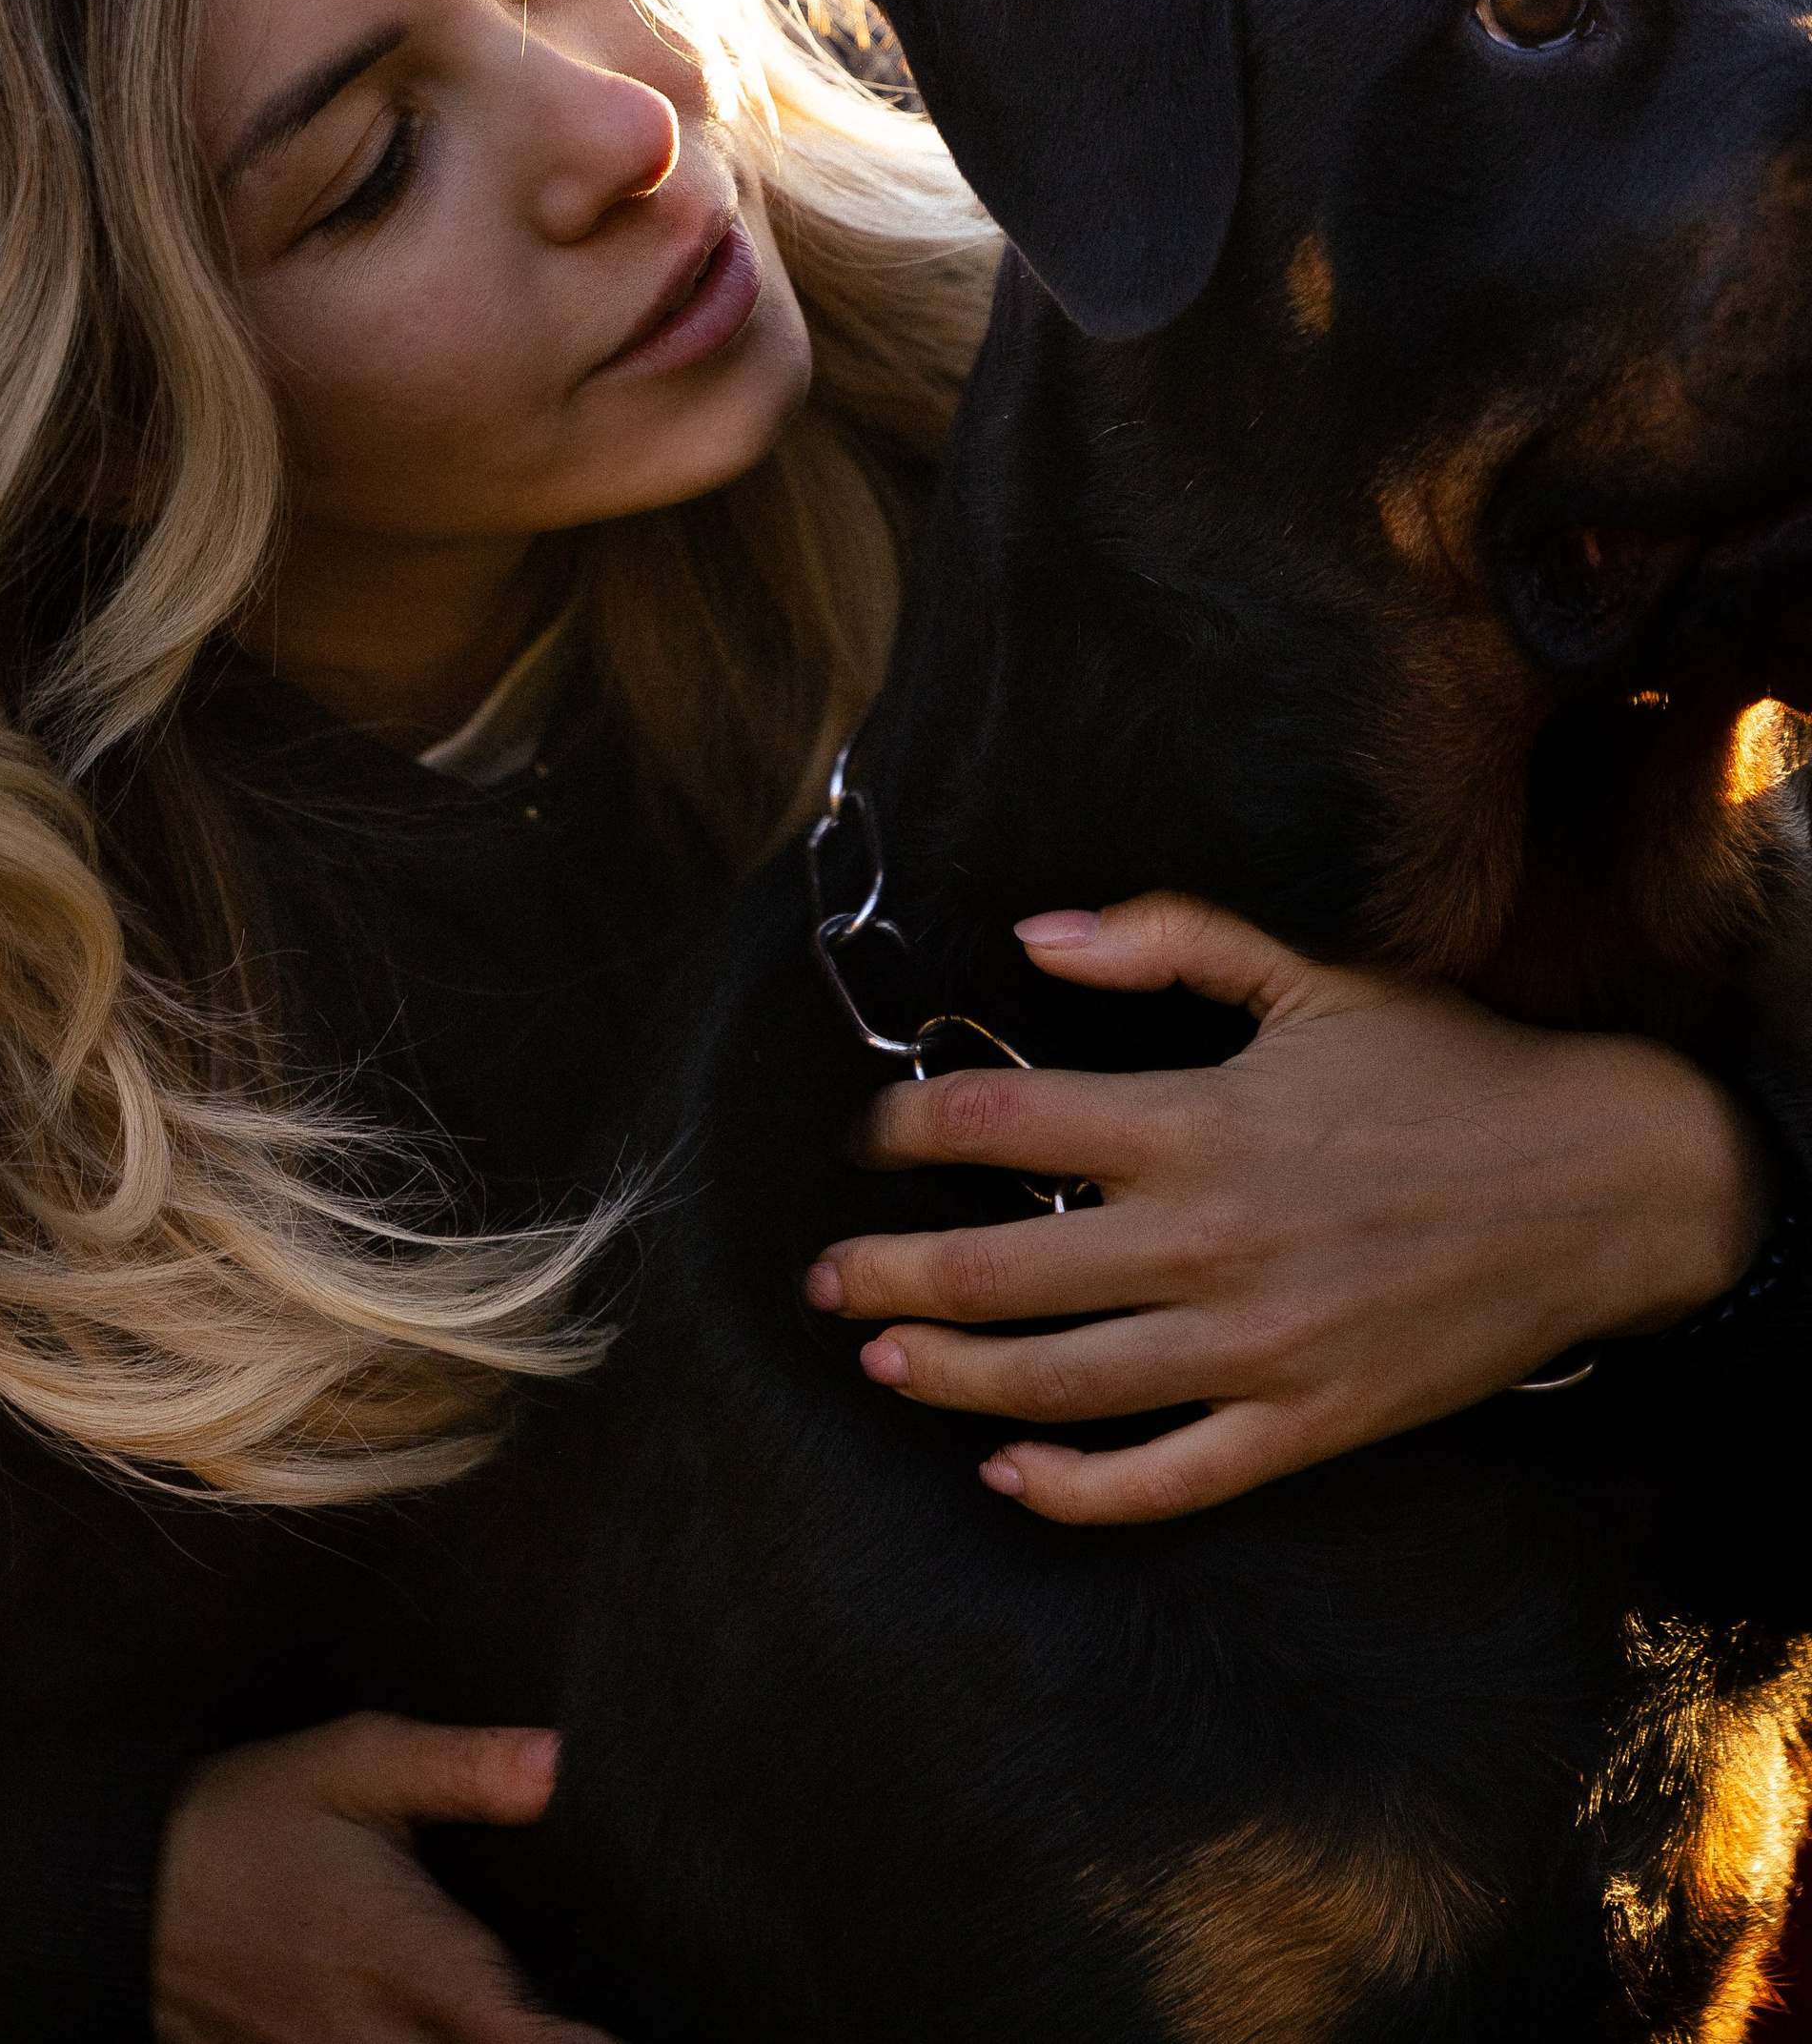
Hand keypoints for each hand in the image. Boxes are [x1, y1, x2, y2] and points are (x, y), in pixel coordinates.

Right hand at [152, 1710, 610, 2042]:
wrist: (128, 1887)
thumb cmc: (250, 1815)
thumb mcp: (352, 1761)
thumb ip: (459, 1766)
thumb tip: (554, 1764)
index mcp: (394, 1948)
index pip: (501, 2026)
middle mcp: (365, 2028)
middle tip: (587, 2037)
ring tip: (528, 2035)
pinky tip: (438, 2038)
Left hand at [801, 893, 1773, 1526]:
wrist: (1597, 1185)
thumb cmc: (1443, 1070)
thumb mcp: (1308, 976)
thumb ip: (1166, 938)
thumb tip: (1035, 934)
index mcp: (1198, 1120)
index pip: (1004, 1119)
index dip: (913, 1125)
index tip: (868, 1136)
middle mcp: (1210, 1239)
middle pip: (1002, 1268)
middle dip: (892, 1274)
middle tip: (826, 1279)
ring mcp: (1256, 1346)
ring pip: (1060, 1382)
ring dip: (951, 1377)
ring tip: (881, 1364)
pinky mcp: (1307, 1424)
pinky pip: (1167, 1477)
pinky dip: (1077, 1489)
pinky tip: (1010, 1475)